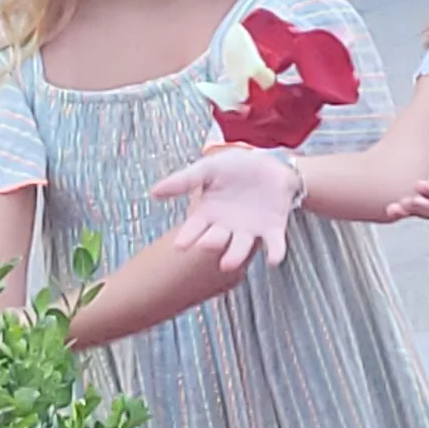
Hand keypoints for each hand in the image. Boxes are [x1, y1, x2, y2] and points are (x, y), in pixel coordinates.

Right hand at [143, 147, 301, 273]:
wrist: (268, 163)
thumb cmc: (234, 168)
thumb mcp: (207, 169)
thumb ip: (184, 181)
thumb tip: (153, 192)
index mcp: (208, 215)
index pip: (194, 229)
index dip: (188, 237)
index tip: (179, 246)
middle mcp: (227, 228)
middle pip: (217, 240)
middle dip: (211, 245)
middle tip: (206, 246)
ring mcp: (250, 231)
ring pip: (241, 248)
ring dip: (235, 256)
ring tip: (228, 264)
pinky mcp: (273, 230)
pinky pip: (274, 245)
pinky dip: (274, 253)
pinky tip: (273, 260)